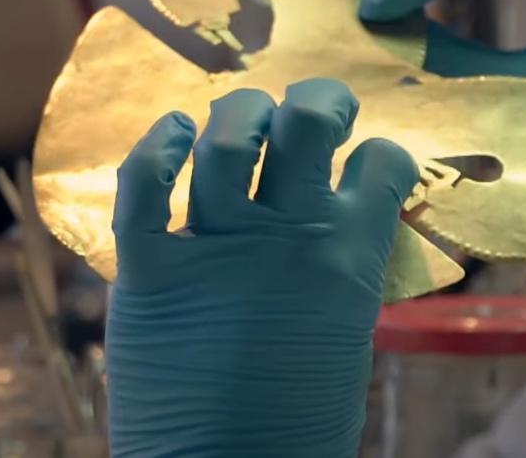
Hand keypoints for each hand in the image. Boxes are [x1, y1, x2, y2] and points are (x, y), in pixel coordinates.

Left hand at [105, 78, 417, 457]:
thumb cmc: (298, 425)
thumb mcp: (347, 337)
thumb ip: (343, 271)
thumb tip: (340, 223)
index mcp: (351, 257)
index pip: (382, 162)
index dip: (380, 154)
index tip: (368, 163)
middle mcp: (289, 236)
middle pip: (306, 122)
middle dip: (318, 100)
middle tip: (319, 112)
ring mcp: (216, 248)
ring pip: (227, 137)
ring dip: (240, 116)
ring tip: (245, 122)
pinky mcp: (149, 272)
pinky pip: (143, 185)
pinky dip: (155, 145)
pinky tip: (172, 130)